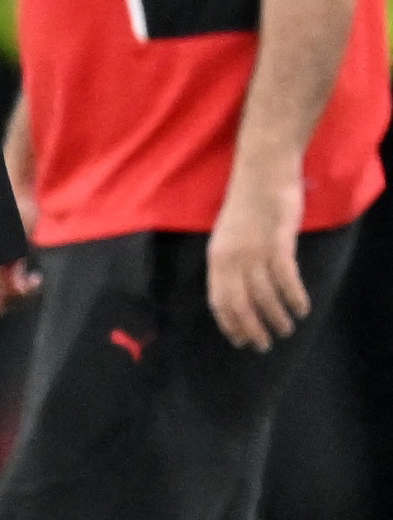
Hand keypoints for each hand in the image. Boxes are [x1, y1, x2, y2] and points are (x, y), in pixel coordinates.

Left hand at [207, 168, 311, 349]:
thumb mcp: (227, 236)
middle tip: (264, 344)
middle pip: (240, 304)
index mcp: (216, 257)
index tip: (240, 340)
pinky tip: (302, 308)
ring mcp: (255, 251)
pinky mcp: (278, 244)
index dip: (229, 323)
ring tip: (287, 329)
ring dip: (276, 317)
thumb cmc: (246, 206)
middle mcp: (232, 258)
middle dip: (252, 329)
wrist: (260, 175)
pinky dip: (295, 297)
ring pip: (265, 296)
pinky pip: (287, 279)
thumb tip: (237, 291)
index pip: (218, 300)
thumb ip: (230, 261)